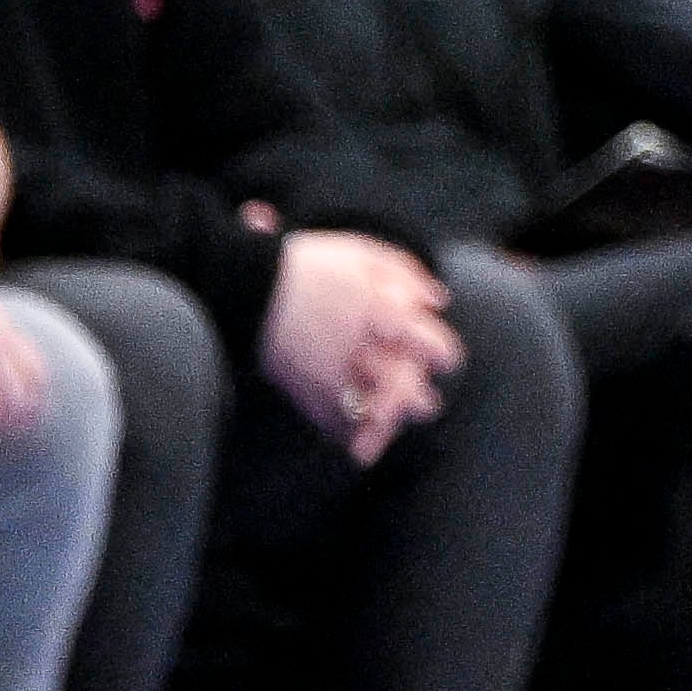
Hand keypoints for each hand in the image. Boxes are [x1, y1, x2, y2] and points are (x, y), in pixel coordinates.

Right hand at [262, 228, 458, 462]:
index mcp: (386, 316)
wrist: (249, 286)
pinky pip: (339, 426)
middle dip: (419, 399)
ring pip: (377, 416)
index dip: (441, 355)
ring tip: (389, 419)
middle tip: (421, 400)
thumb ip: (408, 276)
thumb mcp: (364, 255)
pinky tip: (358, 435)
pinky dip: (352, 433)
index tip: (438, 358)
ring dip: (389, 421)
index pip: (436, 351)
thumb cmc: (310, 266)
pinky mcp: (308, 393)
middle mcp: (366, 351)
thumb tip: (436, 302)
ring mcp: (336, 376)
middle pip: (412, 393)